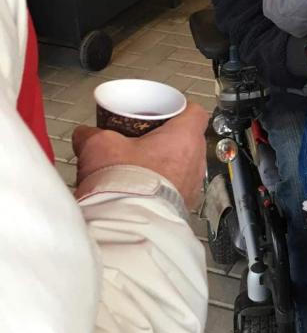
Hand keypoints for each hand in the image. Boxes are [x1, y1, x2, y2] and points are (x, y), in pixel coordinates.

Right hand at [72, 103, 208, 210]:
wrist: (127, 223)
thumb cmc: (125, 181)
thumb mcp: (99, 146)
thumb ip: (92, 135)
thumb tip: (85, 134)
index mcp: (184, 138)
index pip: (195, 112)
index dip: (180, 109)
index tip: (164, 111)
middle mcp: (195, 161)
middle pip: (189, 140)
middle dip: (168, 139)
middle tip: (145, 140)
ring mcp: (192, 186)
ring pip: (185, 166)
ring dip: (167, 165)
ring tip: (141, 167)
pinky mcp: (184, 207)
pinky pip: (178, 190)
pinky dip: (164, 188)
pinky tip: (142, 190)